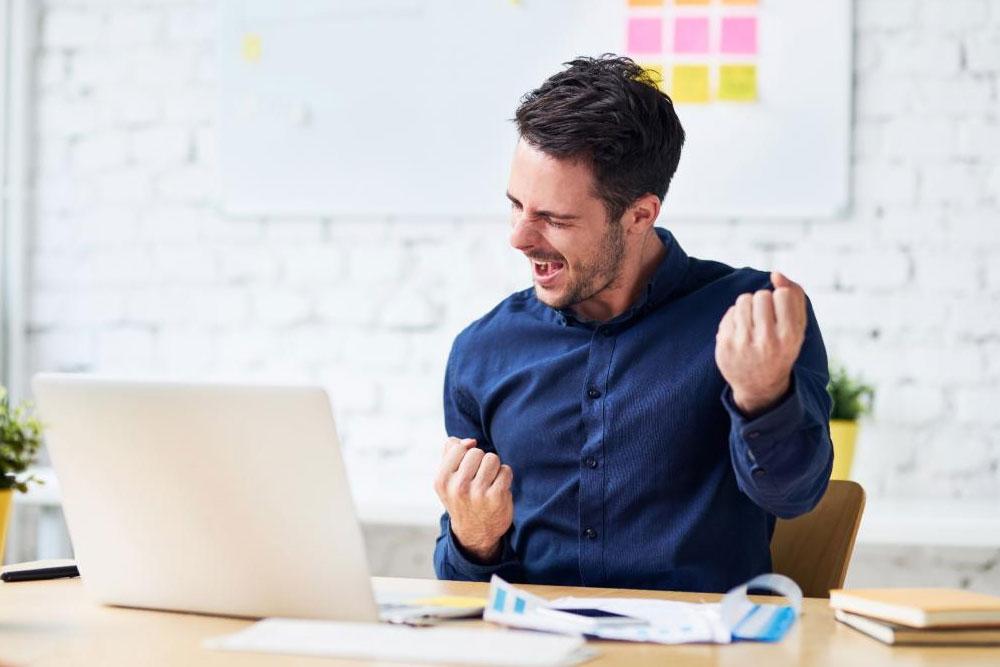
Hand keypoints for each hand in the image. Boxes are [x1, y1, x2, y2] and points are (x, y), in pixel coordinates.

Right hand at [433, 437, 513, 562]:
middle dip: (480, 461)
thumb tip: (470, 441)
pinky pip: (505, 470)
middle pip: (476, 452)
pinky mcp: (496, 497)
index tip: (466, 469)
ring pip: (492, 458)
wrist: (475, 532)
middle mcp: (457, 487)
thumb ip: (451, 453)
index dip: (465, 454)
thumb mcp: (447, 479)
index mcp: (442, 480)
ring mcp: (477, 493)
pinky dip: (504, 477)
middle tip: (478, 478)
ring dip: (494, 468)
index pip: (457, 447)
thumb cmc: (461, 498)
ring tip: (488, 482)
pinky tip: (498, 488)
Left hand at [715, 272, 807, 416]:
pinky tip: (741, 332)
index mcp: (789, 337)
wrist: (760, 387)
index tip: (779, 313)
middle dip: (763, 302)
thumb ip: (795, 297)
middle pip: (761, 296)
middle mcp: (766, 341)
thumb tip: (776, 274)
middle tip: (765, 319)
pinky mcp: (725, 346)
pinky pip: (730, 313)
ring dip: (748, 306)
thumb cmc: (782, 349)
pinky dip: (736, 318)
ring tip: (753, 323)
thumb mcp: (798, 328)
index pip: (782, 294)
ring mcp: (743, 344)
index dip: (780, 299)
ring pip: (743, 300)